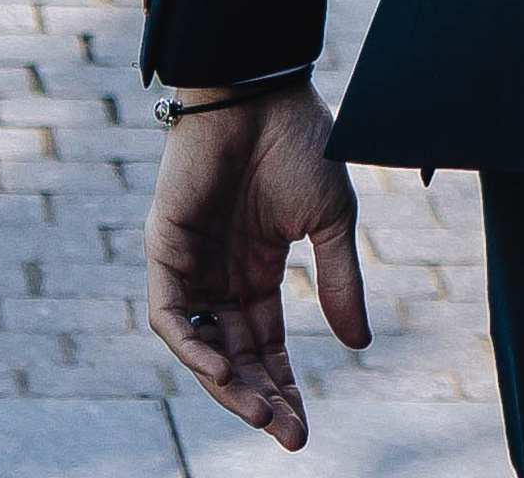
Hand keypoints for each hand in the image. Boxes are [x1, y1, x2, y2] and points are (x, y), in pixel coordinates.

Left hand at [146, 82, 369, 446]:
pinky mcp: (165, 250)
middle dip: (258, 399)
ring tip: (261, 414)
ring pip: (202, 347)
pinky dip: (194, 346)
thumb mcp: (331, 219)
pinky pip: (171, 315)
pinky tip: (223, 370)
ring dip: (227, 386)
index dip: (283, 388)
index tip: (302, 430)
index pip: (265, 347)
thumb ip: (340, 281)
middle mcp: (221, 277)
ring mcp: (191, 265)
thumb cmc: (300, 141)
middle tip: (287, 433)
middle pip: (235, 358)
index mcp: (259, 270)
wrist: (263, 90)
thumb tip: (358, 345)